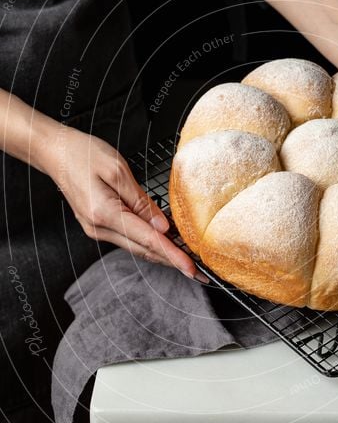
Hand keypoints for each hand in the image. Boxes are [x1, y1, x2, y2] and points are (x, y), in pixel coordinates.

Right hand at [44, 126, 206, 279]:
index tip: (192, 268)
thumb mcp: (118, 170)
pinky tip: (162, 241)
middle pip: (144, 250)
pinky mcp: (98, 226)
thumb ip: (141, 201)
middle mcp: (99, 228)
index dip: (173, 256)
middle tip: (197, 270)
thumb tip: (162, 225)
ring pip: (137, 247)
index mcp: (105, 214)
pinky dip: (147, 242)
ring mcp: (97, 230)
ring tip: (185, 257)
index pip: (148, 240)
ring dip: (161, 252)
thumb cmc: (83, 154)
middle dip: (172, 260)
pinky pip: (128, 238)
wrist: (55, 152)